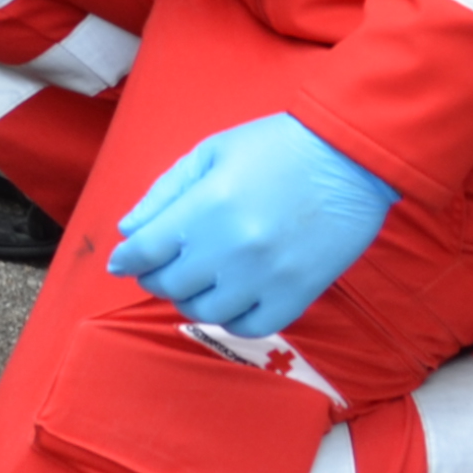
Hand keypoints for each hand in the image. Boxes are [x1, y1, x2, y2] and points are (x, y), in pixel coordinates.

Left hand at [106, 114, 399, 341]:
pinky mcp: (296, 295)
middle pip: (169, 284)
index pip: (144, 251)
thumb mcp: (212, 152)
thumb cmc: (278, 146)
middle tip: (163, 266)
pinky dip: (232, 318)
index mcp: (205, 207)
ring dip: (191, 299)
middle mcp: (230, 248)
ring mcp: (264, 277)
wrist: (351, 158)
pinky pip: (249, 327)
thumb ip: (165, 192)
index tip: (122, 262)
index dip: (126, 260)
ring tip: (198, 282)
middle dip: (156, 276)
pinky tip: (232, 298)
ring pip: (205, 312)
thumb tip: (128, 230)